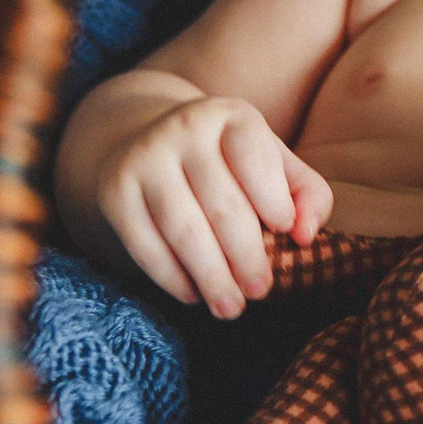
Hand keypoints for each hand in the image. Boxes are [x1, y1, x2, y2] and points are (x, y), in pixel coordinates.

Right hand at [95, 96, 331, 317]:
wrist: (153, 141)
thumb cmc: (232, 162)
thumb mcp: (276, 165)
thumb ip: (307, 195)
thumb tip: (305, 235)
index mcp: (231, 116)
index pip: (255, 160)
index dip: (274, 201)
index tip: (286, 236)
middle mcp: (183, 129)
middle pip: (221, 205)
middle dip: (246, 257)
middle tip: (260, 291)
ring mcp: (144, 158)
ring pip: (182, 229)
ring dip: (210, 276)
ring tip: (231, 307)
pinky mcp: (115, 191)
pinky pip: (144, 243)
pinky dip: (171, 277)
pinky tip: (193, 295)